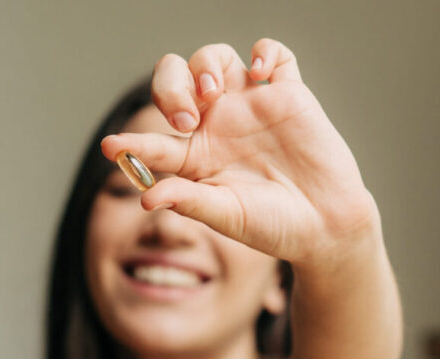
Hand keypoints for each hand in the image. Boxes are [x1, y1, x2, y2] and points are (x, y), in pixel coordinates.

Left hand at [100, 39, 380, 265]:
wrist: (326, 226)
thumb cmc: (275, 227)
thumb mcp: (227, 216)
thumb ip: (189, 201)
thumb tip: (146, 197)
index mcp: (198, 159)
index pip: (157, 142)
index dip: (132, 142)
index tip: (113, 147)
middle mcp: (219, 127)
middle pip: (177, 82)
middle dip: (170, 88)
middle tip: (186, 116)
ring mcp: (252, 107)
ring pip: (216, 60)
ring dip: (206, 65)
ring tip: (214, 92)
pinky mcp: (288, 95)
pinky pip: (274, 56)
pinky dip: (265, 52)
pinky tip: (260, 71)